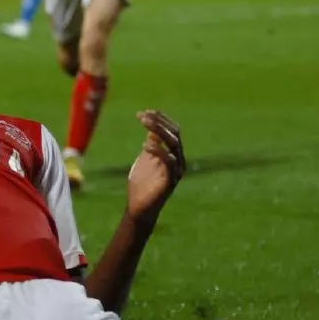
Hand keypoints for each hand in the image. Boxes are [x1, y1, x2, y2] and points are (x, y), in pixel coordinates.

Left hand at [126, 110, 184, 226]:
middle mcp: (179, 160)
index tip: (144, 112)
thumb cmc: (142, 184)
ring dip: (159, 131)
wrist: (139, 208)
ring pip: (174, 144)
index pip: (173, 130)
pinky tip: (145, 146)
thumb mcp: (145, 160)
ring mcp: (177, 170)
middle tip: (142, 116)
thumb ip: (151, 146)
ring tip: (144, 123)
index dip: (161, 119)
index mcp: (173, 153)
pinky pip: (169, 162)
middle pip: (174, 134)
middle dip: (159, 122)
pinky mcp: (171, 181)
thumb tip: (152, 130)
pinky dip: (159, 151)